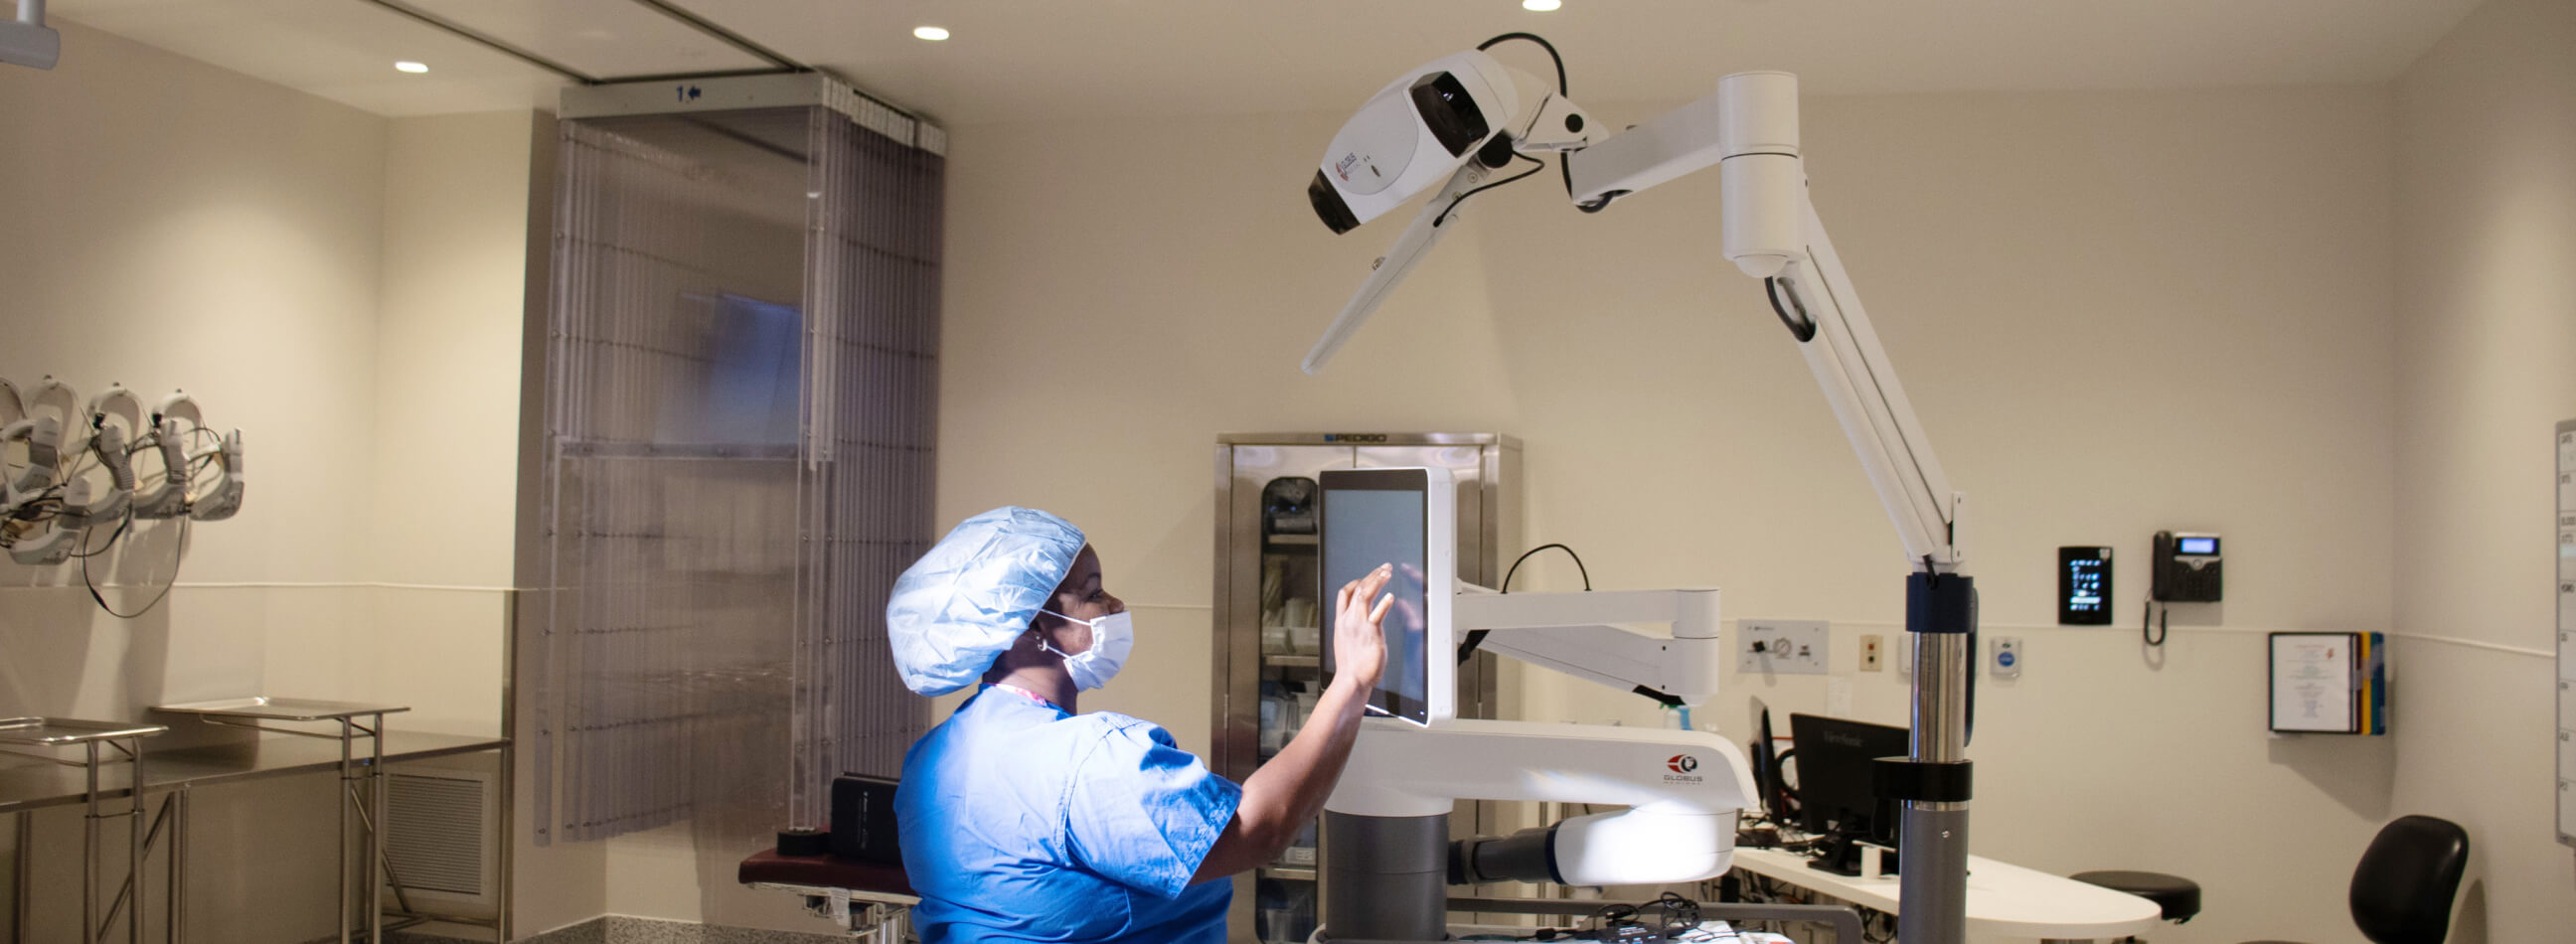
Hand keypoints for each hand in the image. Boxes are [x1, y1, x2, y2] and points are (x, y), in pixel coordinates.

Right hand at [1330, 564, 1393, 687]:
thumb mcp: (1345, 642)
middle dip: (1372, 575)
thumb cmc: (1351, 666)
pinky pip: (1377, 613)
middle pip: (1358, 588)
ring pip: (1366, 594)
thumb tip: (1359, 624)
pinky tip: (1391, 596)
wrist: (1350, 680)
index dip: (1357, 581)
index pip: (1345, 593)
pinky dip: (1384, 603)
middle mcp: (1349, 619)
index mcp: (1342, 621)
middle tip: (1384, 567)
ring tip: (1388, 572)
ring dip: (1378, 580)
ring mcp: (1359, 625)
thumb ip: (1352, 629)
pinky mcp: (1371, 633)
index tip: (1368, 577)